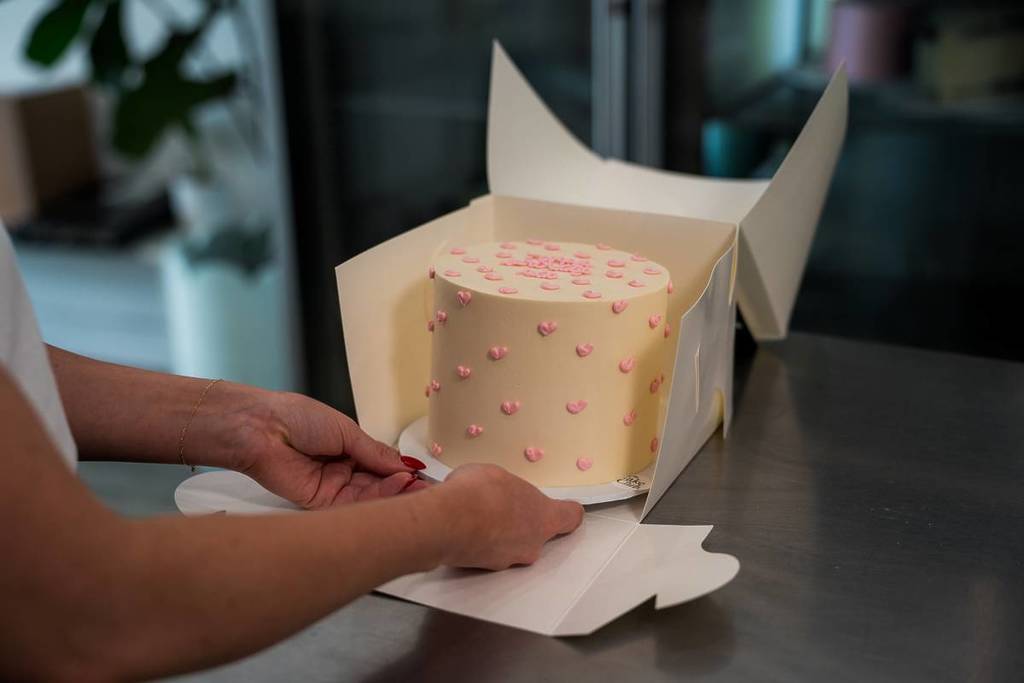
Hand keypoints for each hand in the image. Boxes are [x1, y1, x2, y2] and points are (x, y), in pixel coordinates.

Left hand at [199, 386, 429, 508]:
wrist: (262, 429)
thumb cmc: (298, 418)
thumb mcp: (347, 430)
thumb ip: (376, 452)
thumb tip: (405, 465)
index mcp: (348, 449)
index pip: (382, 466)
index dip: (402, 471)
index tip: (424, 475)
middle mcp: (342, 471)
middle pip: (378, 485)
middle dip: (402, 486)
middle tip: (426, 487)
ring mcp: (332, 489)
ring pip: (370, 497)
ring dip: (393, 493)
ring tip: (415, 486)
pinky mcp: (321, 504)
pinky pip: (353, 507)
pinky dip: (376, 500)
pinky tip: (395, 488)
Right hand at [436, 464, 583, 569]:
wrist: (447, 520)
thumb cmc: (480, 491)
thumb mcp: (499, 476)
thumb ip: (508, 489)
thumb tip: (498, 492)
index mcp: (544, 517)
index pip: (570, 517)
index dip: (567, 511)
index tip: (565, 507)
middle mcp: (532, 544)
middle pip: (537, 533)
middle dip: (522, 522)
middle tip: (502, 506)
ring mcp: (509, 560)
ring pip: (512, 546)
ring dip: (500, 534)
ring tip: (476, 516)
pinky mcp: (486, 570)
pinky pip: (489, 553)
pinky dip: (481, 544)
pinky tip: (464, 529)